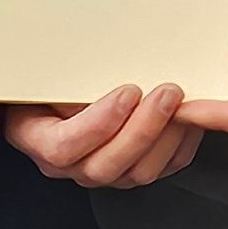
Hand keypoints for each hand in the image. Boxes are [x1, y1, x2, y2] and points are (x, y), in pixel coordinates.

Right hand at [5, 84, 199, 187]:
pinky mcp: (134, 168)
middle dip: (141, 129)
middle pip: (103, 167)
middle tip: (165, 93)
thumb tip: (98, 55)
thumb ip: (67, 72)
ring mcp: (103, 169)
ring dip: (165, 136)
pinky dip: (181, 144)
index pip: (63, 148)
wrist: (62, 85)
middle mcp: (70, 163)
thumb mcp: (50, 69)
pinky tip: (188, 117)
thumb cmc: (54, 75)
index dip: (98, 124)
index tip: (127, 92)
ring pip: (136, 173)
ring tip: (180, 102)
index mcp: (38, 138)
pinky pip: (163, 168)